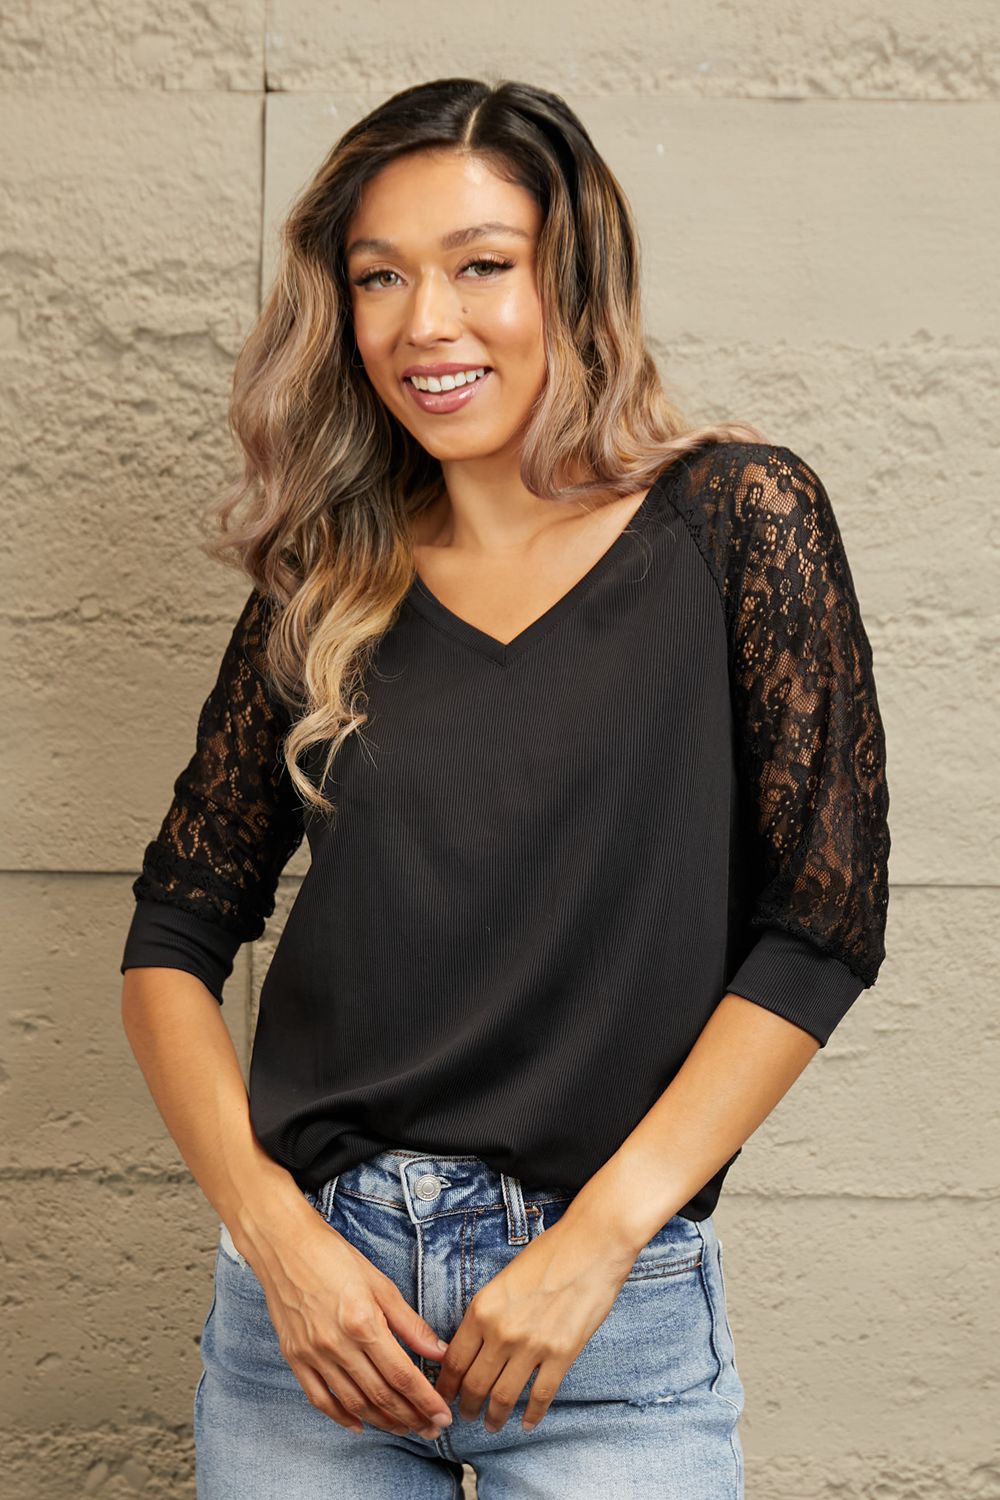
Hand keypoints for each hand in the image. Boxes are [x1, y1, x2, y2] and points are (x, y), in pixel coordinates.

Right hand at [240, 1205, 454, 1439]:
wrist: (285, 1246)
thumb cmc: (335, 1258)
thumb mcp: (380, 1284)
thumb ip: (410, 1323)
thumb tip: (439, 1352)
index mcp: (363, 1322)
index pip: (402, 1375)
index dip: (426, 1400)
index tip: (443, 1416)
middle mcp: (337, 1344)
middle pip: (381, 1395)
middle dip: (410, 1417)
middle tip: (431, 1430)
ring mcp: (313, 1354)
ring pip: (353, 1402)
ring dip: (382, 1421)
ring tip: (405, 1428)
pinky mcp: (295, 1358)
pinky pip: (319, 1399)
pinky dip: (341, 1417)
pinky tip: (359, 1425)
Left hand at [433, 1209, 636, 1433]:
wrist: (591, 1245)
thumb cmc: (548, 1255)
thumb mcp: (503, 1281)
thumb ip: (486, 1314)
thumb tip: (470, 1347)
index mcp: (482, 1308)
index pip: (454, 1360)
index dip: (446, 1386)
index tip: (443, 1397)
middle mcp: (502, 1330)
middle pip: (475, 1384)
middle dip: (467, 1406)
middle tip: (465, 1416)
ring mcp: (532, 1345)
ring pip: (504, 1397)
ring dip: (495, 1417)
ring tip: (492, 1424)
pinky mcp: (561, 1354)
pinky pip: (541, 1396)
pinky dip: (532, 1415)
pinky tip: (527, 1422)